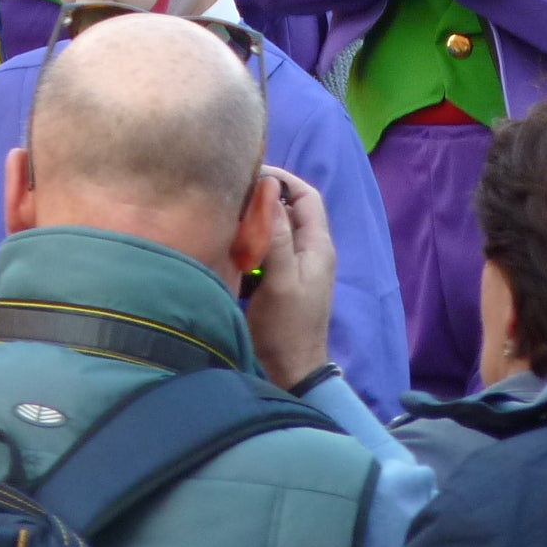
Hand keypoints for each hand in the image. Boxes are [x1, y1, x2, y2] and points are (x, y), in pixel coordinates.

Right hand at [247, 165, 337, 389]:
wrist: (289, 372)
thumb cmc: (286, 329)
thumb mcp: (280, 280)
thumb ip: (278, 237)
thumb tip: (270, 193)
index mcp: (317, 246)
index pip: (306, 196)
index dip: (282, 180)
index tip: (252, 174)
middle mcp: (310, 251)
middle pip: (290, 209)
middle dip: (264, 197)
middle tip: (233, 193)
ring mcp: (296, 267)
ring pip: (277, 229)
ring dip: (255, 220)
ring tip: (228, 214)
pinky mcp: (281, 281)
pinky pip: (267, 250)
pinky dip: (250, 242)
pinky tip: (230, 244)